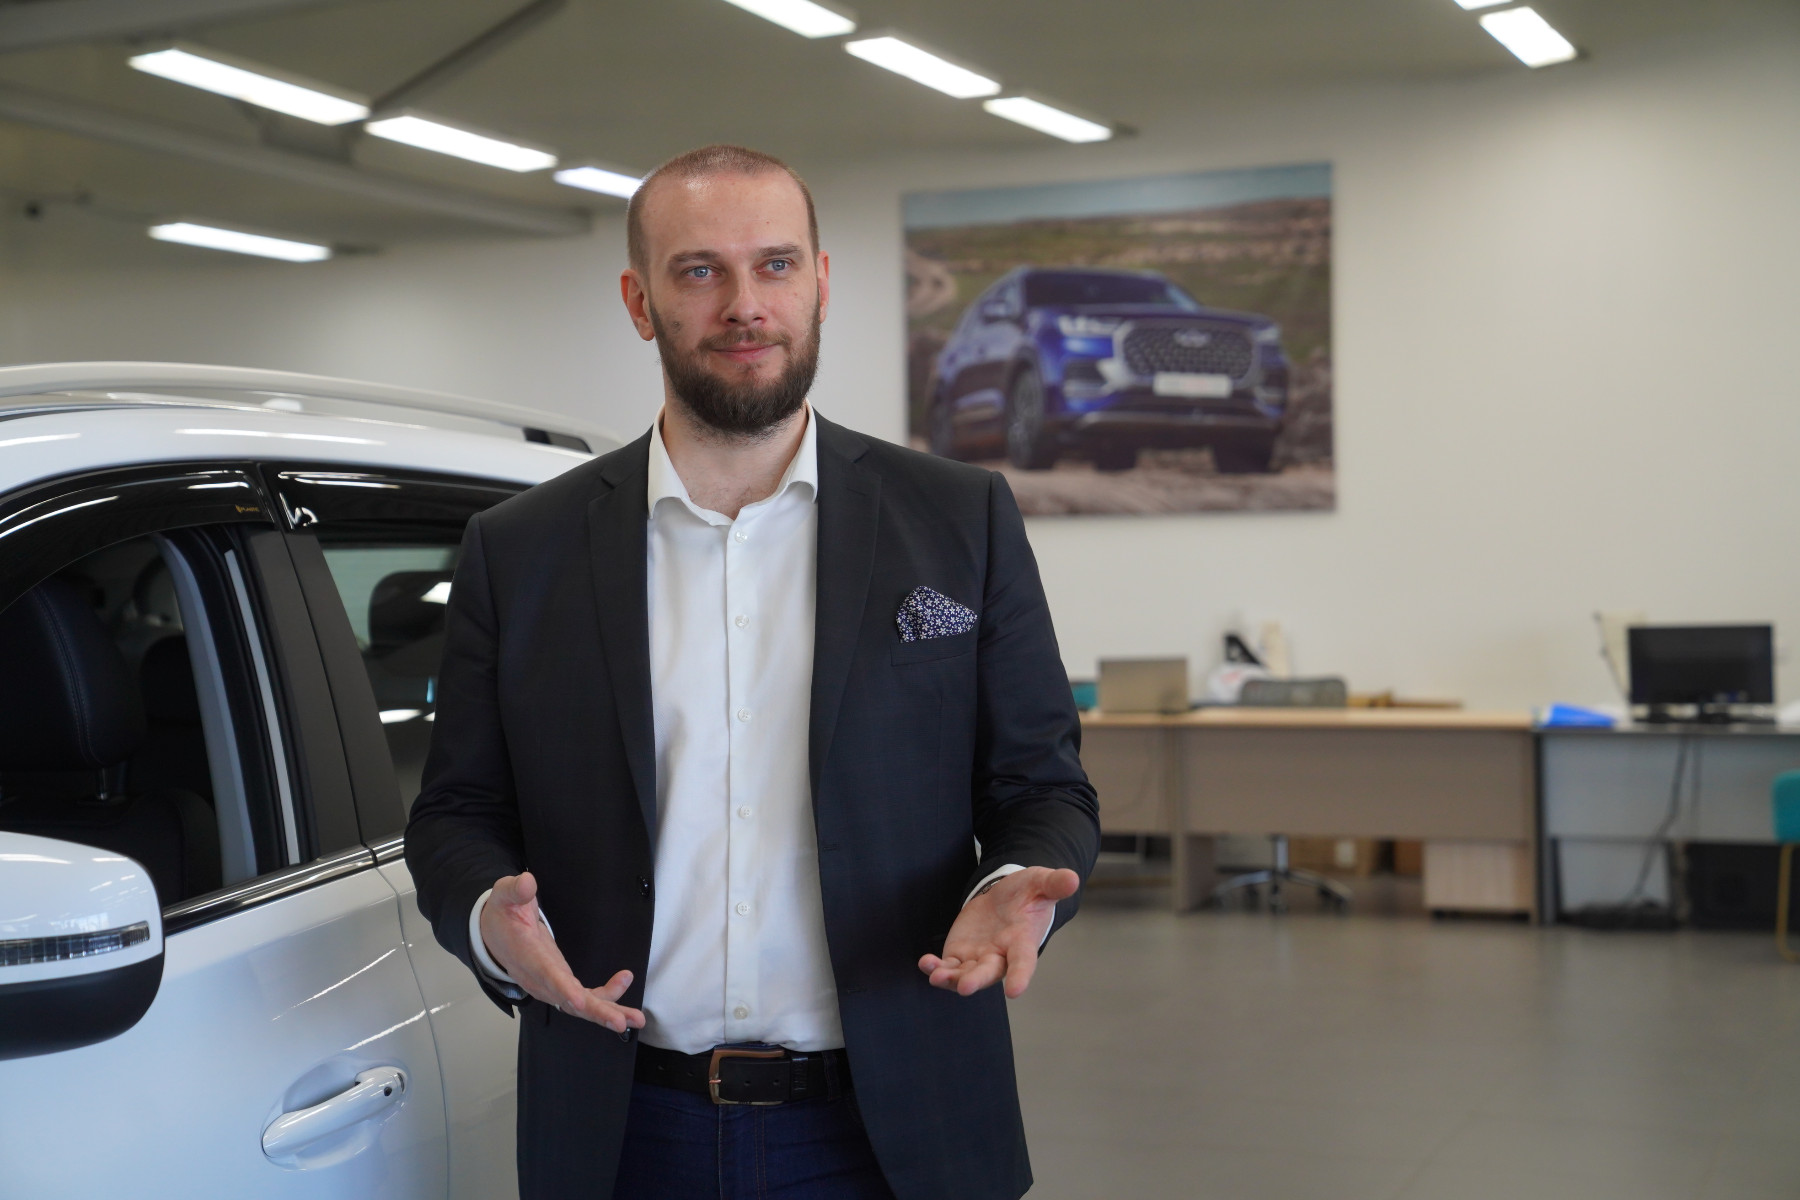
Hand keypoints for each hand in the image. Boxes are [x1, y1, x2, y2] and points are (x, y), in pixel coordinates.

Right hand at [479, 871, 645, 1033]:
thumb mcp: (504, 895)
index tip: (577, 1000)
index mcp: (527, 955)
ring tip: (636, 1018)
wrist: (493, 935)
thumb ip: (515, 889)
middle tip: (621, 1022)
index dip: (561, 989)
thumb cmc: (503, 915)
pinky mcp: (559, 983)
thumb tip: (527, 881)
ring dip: (607, 1012)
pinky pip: (583, 998)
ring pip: (579, 1006)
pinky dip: (606, 996)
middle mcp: (539, 977)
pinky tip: (624, 981)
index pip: (545, 974)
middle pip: (568, 1001)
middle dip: (595, 1012)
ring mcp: (550, 984)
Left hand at [918, 866, 1079, 998]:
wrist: (1006, 897)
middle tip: (964, 987)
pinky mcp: (960, 954)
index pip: (1024, 962)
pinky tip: (925, 963)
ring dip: (949, 978)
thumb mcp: (1041, 882)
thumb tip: (1074, 878)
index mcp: (1023, 942)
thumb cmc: (1028, 893)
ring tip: (935, 975)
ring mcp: (979, 958)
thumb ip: (1054, 883)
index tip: (1015, 991)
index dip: (1021, 976)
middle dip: (976, 980)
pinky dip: (935, 967)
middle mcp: (1001, 956)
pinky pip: (947, 966)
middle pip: (988, 973)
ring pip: (964, 975)